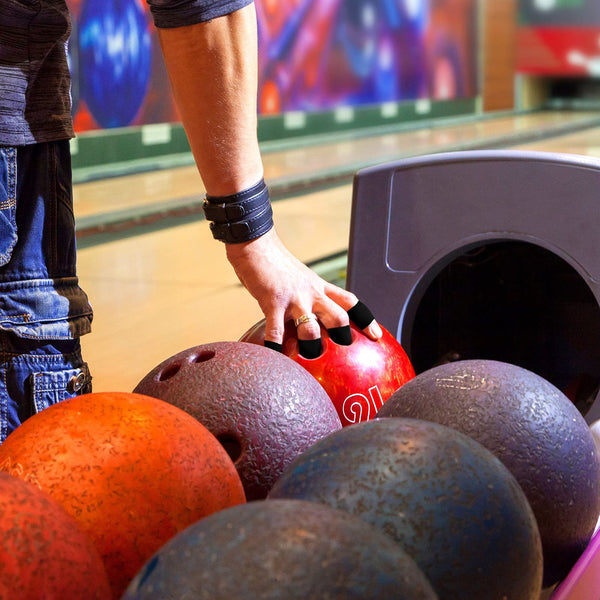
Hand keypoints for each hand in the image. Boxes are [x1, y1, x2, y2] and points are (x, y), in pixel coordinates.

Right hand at [226, 228, 382, 348]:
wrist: (255, 245)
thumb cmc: (276, 265)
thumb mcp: (301, 280)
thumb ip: (308, 299)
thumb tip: (310, 326)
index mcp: (320, 287)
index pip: (350, 302)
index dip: (366, 319)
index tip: (376, 336)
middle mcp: (312, 293)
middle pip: (338, 317)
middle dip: (342, 337)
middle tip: (342, 354)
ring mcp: (293, 299)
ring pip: (310, 328)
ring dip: (310, 346)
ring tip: (307, 360)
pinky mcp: (272, 302)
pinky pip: (276, 330)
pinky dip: (275, 346)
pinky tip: (274, 356)